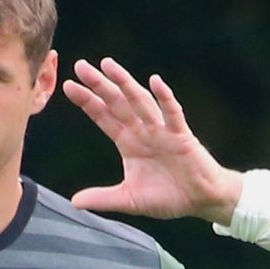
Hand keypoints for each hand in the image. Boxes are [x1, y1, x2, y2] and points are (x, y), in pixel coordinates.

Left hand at [62, 58, 243, 224]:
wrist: (200, 201)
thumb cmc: (168, 197)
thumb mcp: (129, 199)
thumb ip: (103, 199)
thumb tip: (74, 202)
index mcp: (128, 143)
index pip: (104, 117)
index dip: (87, 102)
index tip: (69, 86)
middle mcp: (143, 132)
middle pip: (117, 103)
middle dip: (100, 85)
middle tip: (81, 66)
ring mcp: (162, 131)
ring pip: (141, 103)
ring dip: (126, 83)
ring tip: (109, 66)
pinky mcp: (182, 137)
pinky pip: (172, 115)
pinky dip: (164, 98)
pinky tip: (155, 82)